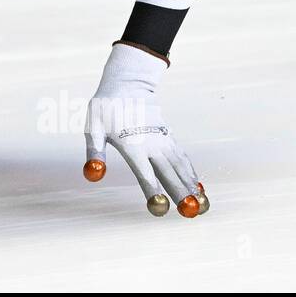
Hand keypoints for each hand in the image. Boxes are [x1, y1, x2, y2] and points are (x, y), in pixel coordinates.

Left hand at [82, 40, 208, 216]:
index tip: (162, 207)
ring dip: (191, 185)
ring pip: (180, 166)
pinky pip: (182, 157)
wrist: (127, 83)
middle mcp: (152, 144)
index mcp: (132, 145)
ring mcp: (163, 140)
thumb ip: (94, 152)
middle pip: (168, 173)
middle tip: (193, 212)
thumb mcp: (92, 128)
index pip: (144, 173)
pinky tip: (198, 185)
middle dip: (181, 193)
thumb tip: (93, 174)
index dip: (152, 190)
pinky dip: (191, 171)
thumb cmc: (105, 108)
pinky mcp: (168, 136)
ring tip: (203, 204)